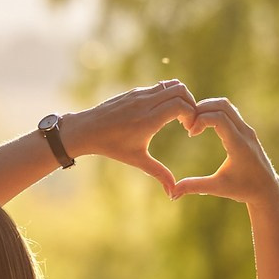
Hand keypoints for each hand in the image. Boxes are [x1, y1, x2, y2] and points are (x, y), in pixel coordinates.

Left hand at [62, 82, 197, 194]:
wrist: (86, 130)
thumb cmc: (111, 146)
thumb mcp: (137, 160)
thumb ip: (159, 173)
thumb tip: (173, 193)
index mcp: (148, 119)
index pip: (180, 104)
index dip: (191, 115)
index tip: (188, 130)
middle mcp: (145, 102)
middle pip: (180, 90)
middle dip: (190, 103)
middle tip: (187, 121)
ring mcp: (139, 94)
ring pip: (171, 85)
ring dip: (179, 98)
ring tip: (177, 117)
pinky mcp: (134, 91)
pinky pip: (159, 87)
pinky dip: (168, 95)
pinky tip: (162, 113)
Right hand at [168, 97, 278, 205]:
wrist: (268, 190)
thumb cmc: (243, 190)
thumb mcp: (217, 188)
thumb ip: (194, 187)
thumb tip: (172, 193)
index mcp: (238, 145)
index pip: (218, 118)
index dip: (200, 120)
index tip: (191, 134)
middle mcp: (245, 133)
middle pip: (222, 105)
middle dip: (201, 109)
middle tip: (189, 124)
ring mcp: (247, 130)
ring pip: (226, 105)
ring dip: (208, 108)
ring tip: (195, 124)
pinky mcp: (246, 130)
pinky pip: (230, 111)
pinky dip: (215, 112)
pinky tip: (204, 125)